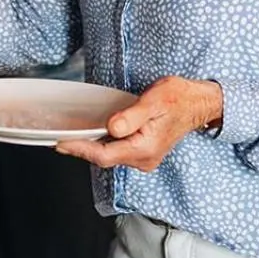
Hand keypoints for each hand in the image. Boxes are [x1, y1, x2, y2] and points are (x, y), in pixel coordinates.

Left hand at [57, 76, 223, 169]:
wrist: (199, 103)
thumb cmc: (178, 98)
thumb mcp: (155, 100)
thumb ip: (132, 116)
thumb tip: (112, 127)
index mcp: (144, 148)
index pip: (105, 155)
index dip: (81, 150)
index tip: (61, 143)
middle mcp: (144, 159)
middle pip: (105, 158)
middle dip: (82, 149)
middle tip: (59, 139)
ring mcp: (144, 158)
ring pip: (110, 156)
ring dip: (92, 148)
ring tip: (72, 137)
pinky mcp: (144, 153)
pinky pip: (118, 152)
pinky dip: (104, 145)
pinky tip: (94, 135)